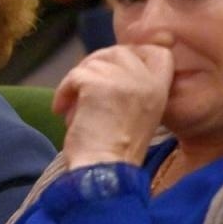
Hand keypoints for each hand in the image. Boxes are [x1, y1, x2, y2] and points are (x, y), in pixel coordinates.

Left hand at [53, 42, 173, 168]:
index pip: (159, 52)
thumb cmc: (114, 151)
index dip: (134, 52)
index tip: (113, 70)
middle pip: (118, 51)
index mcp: (160, 90)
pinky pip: (74, 76)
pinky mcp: (99, 84)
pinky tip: (62, 112)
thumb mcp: (136, 114)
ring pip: (92, 63)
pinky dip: (63, 93)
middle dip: (95, 66)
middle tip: (82, 90)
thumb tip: (103, 62)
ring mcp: (124, 81)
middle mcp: (146, 82)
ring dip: (76, 83)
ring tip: (74, 110)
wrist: (105, 172)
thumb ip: (130, 88)